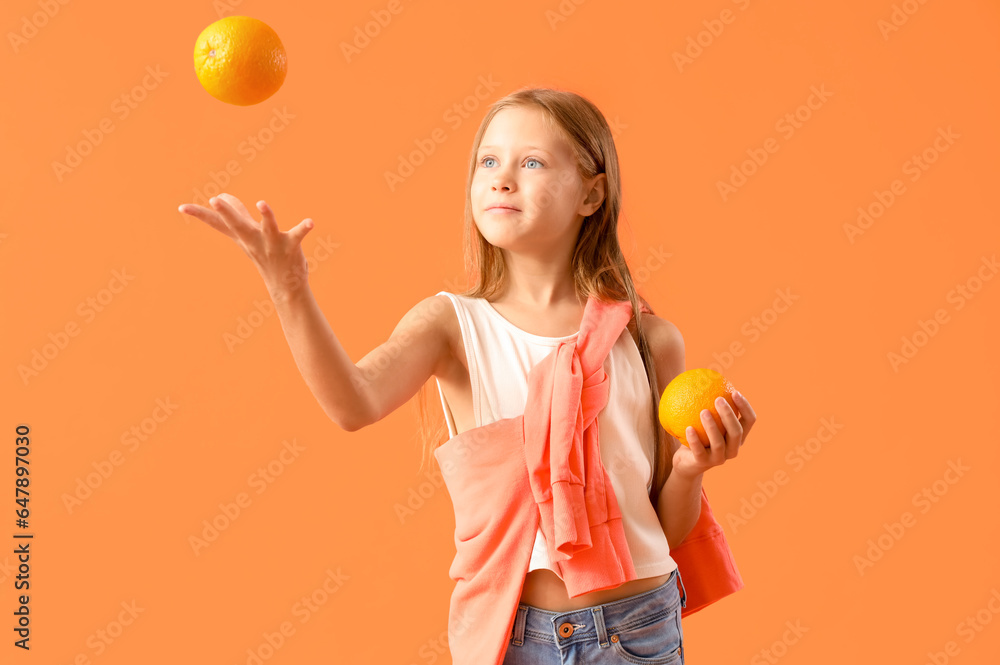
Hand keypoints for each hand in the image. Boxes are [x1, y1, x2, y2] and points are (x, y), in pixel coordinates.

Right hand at [178, 193, 314, 299]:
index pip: (218, 224)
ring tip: (262, 203)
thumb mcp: (247, 235)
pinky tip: (310, 222)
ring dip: (266, 216)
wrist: (285, 287)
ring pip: (267, 228)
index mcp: (243, 236)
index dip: (200, 215)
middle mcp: (254, 240)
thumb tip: (221, 196)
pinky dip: (303, 228)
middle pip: (238, 225)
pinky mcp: (291, 247)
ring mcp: (272, 244)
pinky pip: (298, 235)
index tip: (181, 207)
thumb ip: (236, 214)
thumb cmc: (265, 256)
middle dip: (226, 212)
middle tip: (214, 199)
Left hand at [670, 391, 756, 479]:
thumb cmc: (698, 434)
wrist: (686, 462)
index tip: (734, 391)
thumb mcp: (705, 420)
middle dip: (729, 415)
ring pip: (719, 442)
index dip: (745, 407)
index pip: (750, 421)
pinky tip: (688, 428)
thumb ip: (709, 404)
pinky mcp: (704, 464)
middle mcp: (733, 448)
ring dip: (712, 426)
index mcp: (738, 437)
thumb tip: (705, 377)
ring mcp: (719, 458)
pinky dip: (694, 440)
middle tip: (718, 399)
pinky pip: (699, 451)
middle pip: (736, 431)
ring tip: (703, 412)